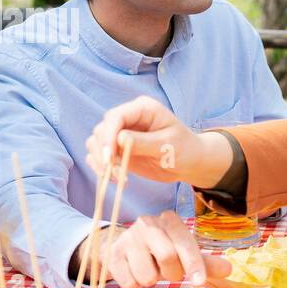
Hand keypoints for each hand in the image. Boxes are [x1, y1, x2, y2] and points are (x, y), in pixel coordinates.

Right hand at [86, 95, 231, 187]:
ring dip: (101, 162)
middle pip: (101, 130)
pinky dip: (102, 168)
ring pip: (96, 143)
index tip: (109, 157)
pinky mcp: (118, 149)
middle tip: (115, 171)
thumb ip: (143, 142)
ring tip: (119, 178)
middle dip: (103, 152)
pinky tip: (117, 179)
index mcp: (142, 108)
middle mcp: (128, 118)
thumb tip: (118, 139)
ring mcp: (121, 134)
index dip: (108, 135)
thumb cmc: (185, 149)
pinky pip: (98, 156)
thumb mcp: (168, 145)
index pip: (116, 117)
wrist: (190, 162)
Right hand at [87, 211, 231, 287]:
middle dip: (172, 274)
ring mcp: (127, 237)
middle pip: (167, 257)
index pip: (185, 245)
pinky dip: (136, 285)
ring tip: (151, 271)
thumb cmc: (161, 251)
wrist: (123, 249)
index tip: (199, 283)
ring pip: (146, 274)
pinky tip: (134, 273)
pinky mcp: (112, 254)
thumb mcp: (184, 254)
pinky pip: (129, 282)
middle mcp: (148, 223)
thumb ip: (206, 263)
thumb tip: (228, 269)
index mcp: (170, 220)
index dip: (194, 265)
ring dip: (153, 281)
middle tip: (170, 274)